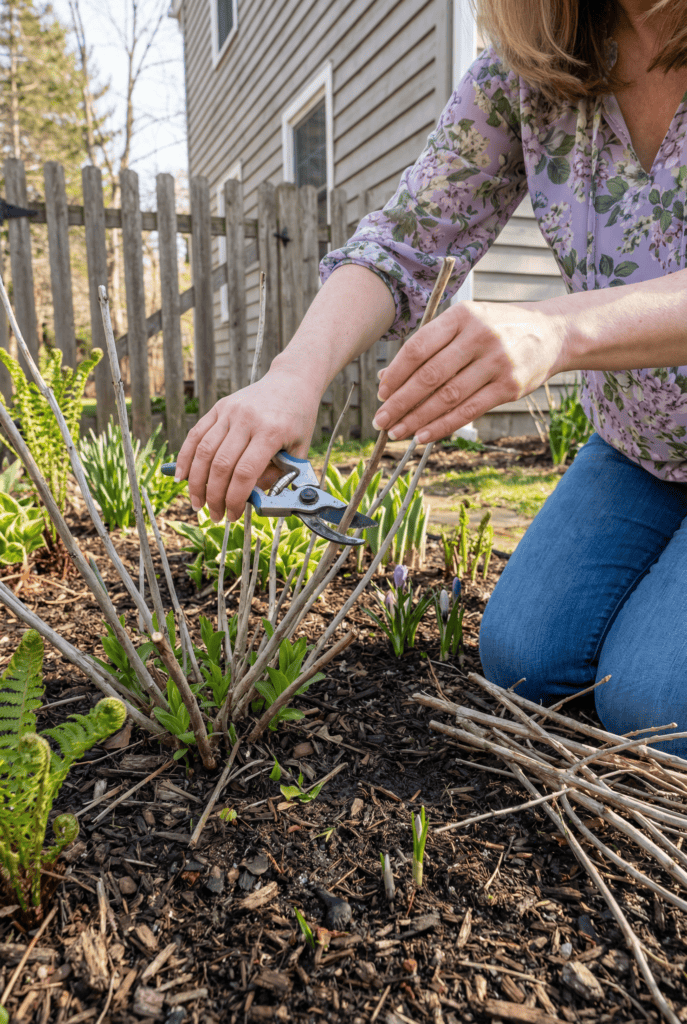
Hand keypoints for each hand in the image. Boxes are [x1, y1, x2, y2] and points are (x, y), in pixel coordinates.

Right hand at [175, 369, 319, 522]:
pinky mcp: (219, 408)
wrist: (292, 381)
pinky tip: (180, 476)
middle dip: (214, 496)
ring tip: (197, 503)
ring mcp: (230, 412)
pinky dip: (185, 457)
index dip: (235, 498)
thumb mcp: (299, 449)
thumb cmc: (297, 419)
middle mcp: (247, 420)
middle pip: (221, 465)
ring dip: (196, 482)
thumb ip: (281, 475)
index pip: (246, 472)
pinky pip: (196, 434)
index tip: (232, 515)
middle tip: (214, 515)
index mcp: (271, 431)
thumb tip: (254, 498)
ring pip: (204, 451)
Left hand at [372, 300, 567, 442]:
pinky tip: (423, 436)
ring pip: (447, 397)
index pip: (418, 348)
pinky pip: (469, 411)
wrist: (552, 332)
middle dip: (401, 402)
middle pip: (430, 375)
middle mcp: (479, 336)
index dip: (396, 374)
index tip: (381, 394)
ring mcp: (497, 362)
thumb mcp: (465, 324)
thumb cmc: (496, 328)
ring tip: (397, 432)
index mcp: (461, 315)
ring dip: (417, 419)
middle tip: (381, 421)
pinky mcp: (510, 386)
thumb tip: (385, 379)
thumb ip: (428, 347)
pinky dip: (443, 426)